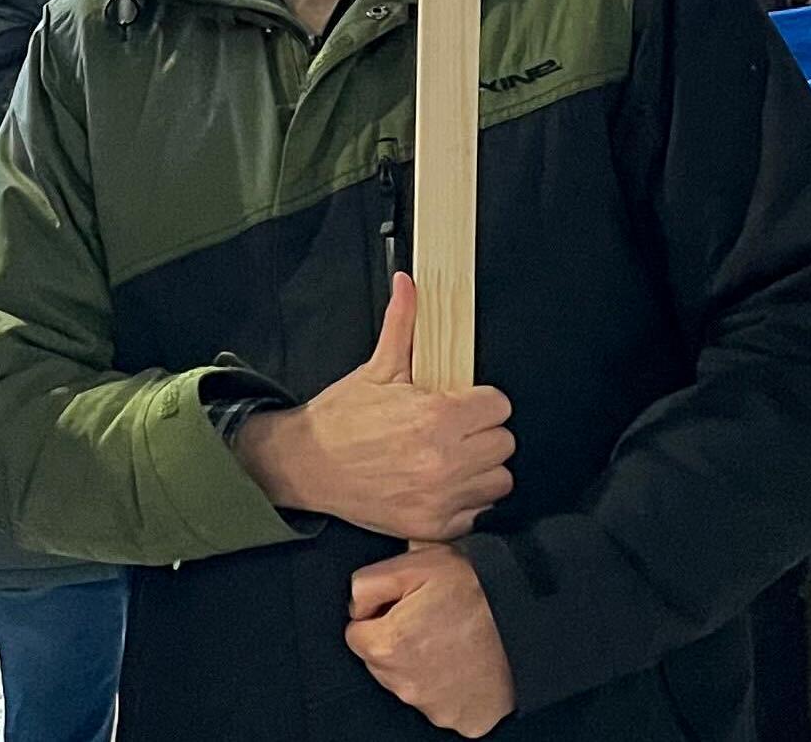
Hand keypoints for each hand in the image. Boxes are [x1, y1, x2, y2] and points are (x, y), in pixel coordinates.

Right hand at [232, 273, 513, 541]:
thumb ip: (403, 324)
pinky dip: (465, 501)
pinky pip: (478, 512)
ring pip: (499, 480)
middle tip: (454, 431)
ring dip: (480, 469)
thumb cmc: (341, 419)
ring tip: (451, 458)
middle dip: (482, 433)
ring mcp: (441, 497)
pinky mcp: (435, 525)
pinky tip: (439, 484)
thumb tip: (409, 284)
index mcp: (436, 416)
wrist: (305, 465)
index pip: (499, 406)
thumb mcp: (376, 369)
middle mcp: (444, 459)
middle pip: (504, 443)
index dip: (481, 402)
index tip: (462, 405)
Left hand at [346, 541, 514, 733]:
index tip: (404, 609)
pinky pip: (444, 705)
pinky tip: (467, 663)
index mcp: (388, 645)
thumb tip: (355, 608)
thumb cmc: (477, 588)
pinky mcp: (464, 720)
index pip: (357, 635)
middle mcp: (407, 684)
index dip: (380, 616)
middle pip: (382, 663)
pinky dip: (452, 688)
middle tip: (432, 621)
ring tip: (454, 639)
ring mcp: (436, 707)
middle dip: (398, 642)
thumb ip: (366, 584)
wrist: (532, 616)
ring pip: (411, 684)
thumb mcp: (413, 563)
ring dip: (423, 666)